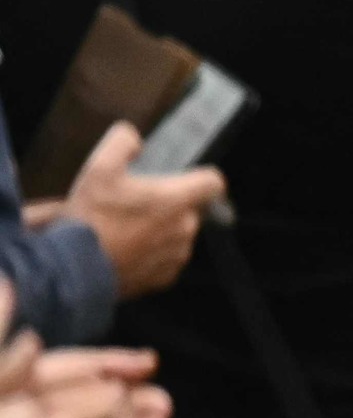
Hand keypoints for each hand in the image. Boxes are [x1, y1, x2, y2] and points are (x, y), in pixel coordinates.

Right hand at [61, 123, 223, 299]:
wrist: (74, 270)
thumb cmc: (90, 219)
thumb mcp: (99, 169)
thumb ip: (121, 143)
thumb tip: (133, 138)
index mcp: (177, 200)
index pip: (213, 182)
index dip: (202, 178)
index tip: (189, 179)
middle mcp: (185, 229)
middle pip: (189, 209)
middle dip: (168, 206)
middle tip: (136, 207)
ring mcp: (176, 256)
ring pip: (177, 236)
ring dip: (160, 231)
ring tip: (127, 231)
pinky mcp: (163, 279)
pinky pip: (165, 260)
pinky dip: (151, 256)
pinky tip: (127, 251)